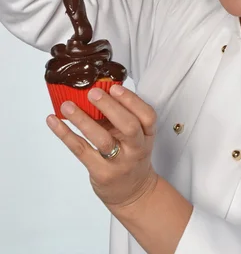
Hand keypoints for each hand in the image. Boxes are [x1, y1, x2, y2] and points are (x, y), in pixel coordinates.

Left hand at [46, 85, 158, 208]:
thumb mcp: (136, 137)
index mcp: (147, 135)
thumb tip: (95, 91)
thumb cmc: (131, 156)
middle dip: (110, 107)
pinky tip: (53, 121)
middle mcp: (136, 149)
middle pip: (129, 126)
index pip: (147, 116)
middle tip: (93, 92)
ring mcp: (119, 162)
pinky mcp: (101, 172)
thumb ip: (120, 117)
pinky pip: (81, 150)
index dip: (132, 101)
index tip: (115, 88)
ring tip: (67, 106)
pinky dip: (65, 134)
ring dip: (83, 120)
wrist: (133, 192)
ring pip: (102, 140)